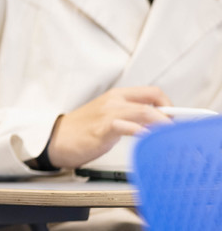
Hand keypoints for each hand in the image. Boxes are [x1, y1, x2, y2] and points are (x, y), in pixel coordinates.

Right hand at [47, 86, 171, 168]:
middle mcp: (114, 101)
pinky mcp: (102, 129)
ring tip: (170, 135)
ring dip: (163, 124)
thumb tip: (156, 125)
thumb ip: (129, 116)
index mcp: (116, 96)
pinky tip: (149, 139)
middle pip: (153, 99)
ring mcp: (108, 113)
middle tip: (176, 130)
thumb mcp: (108, 117)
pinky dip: (143, 132)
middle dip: (172, 115)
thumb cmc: (82, 130)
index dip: (169, 105)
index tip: (176, 120)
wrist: (55, 138)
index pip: (152, 92)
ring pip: (145, 111)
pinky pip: (128, 126)